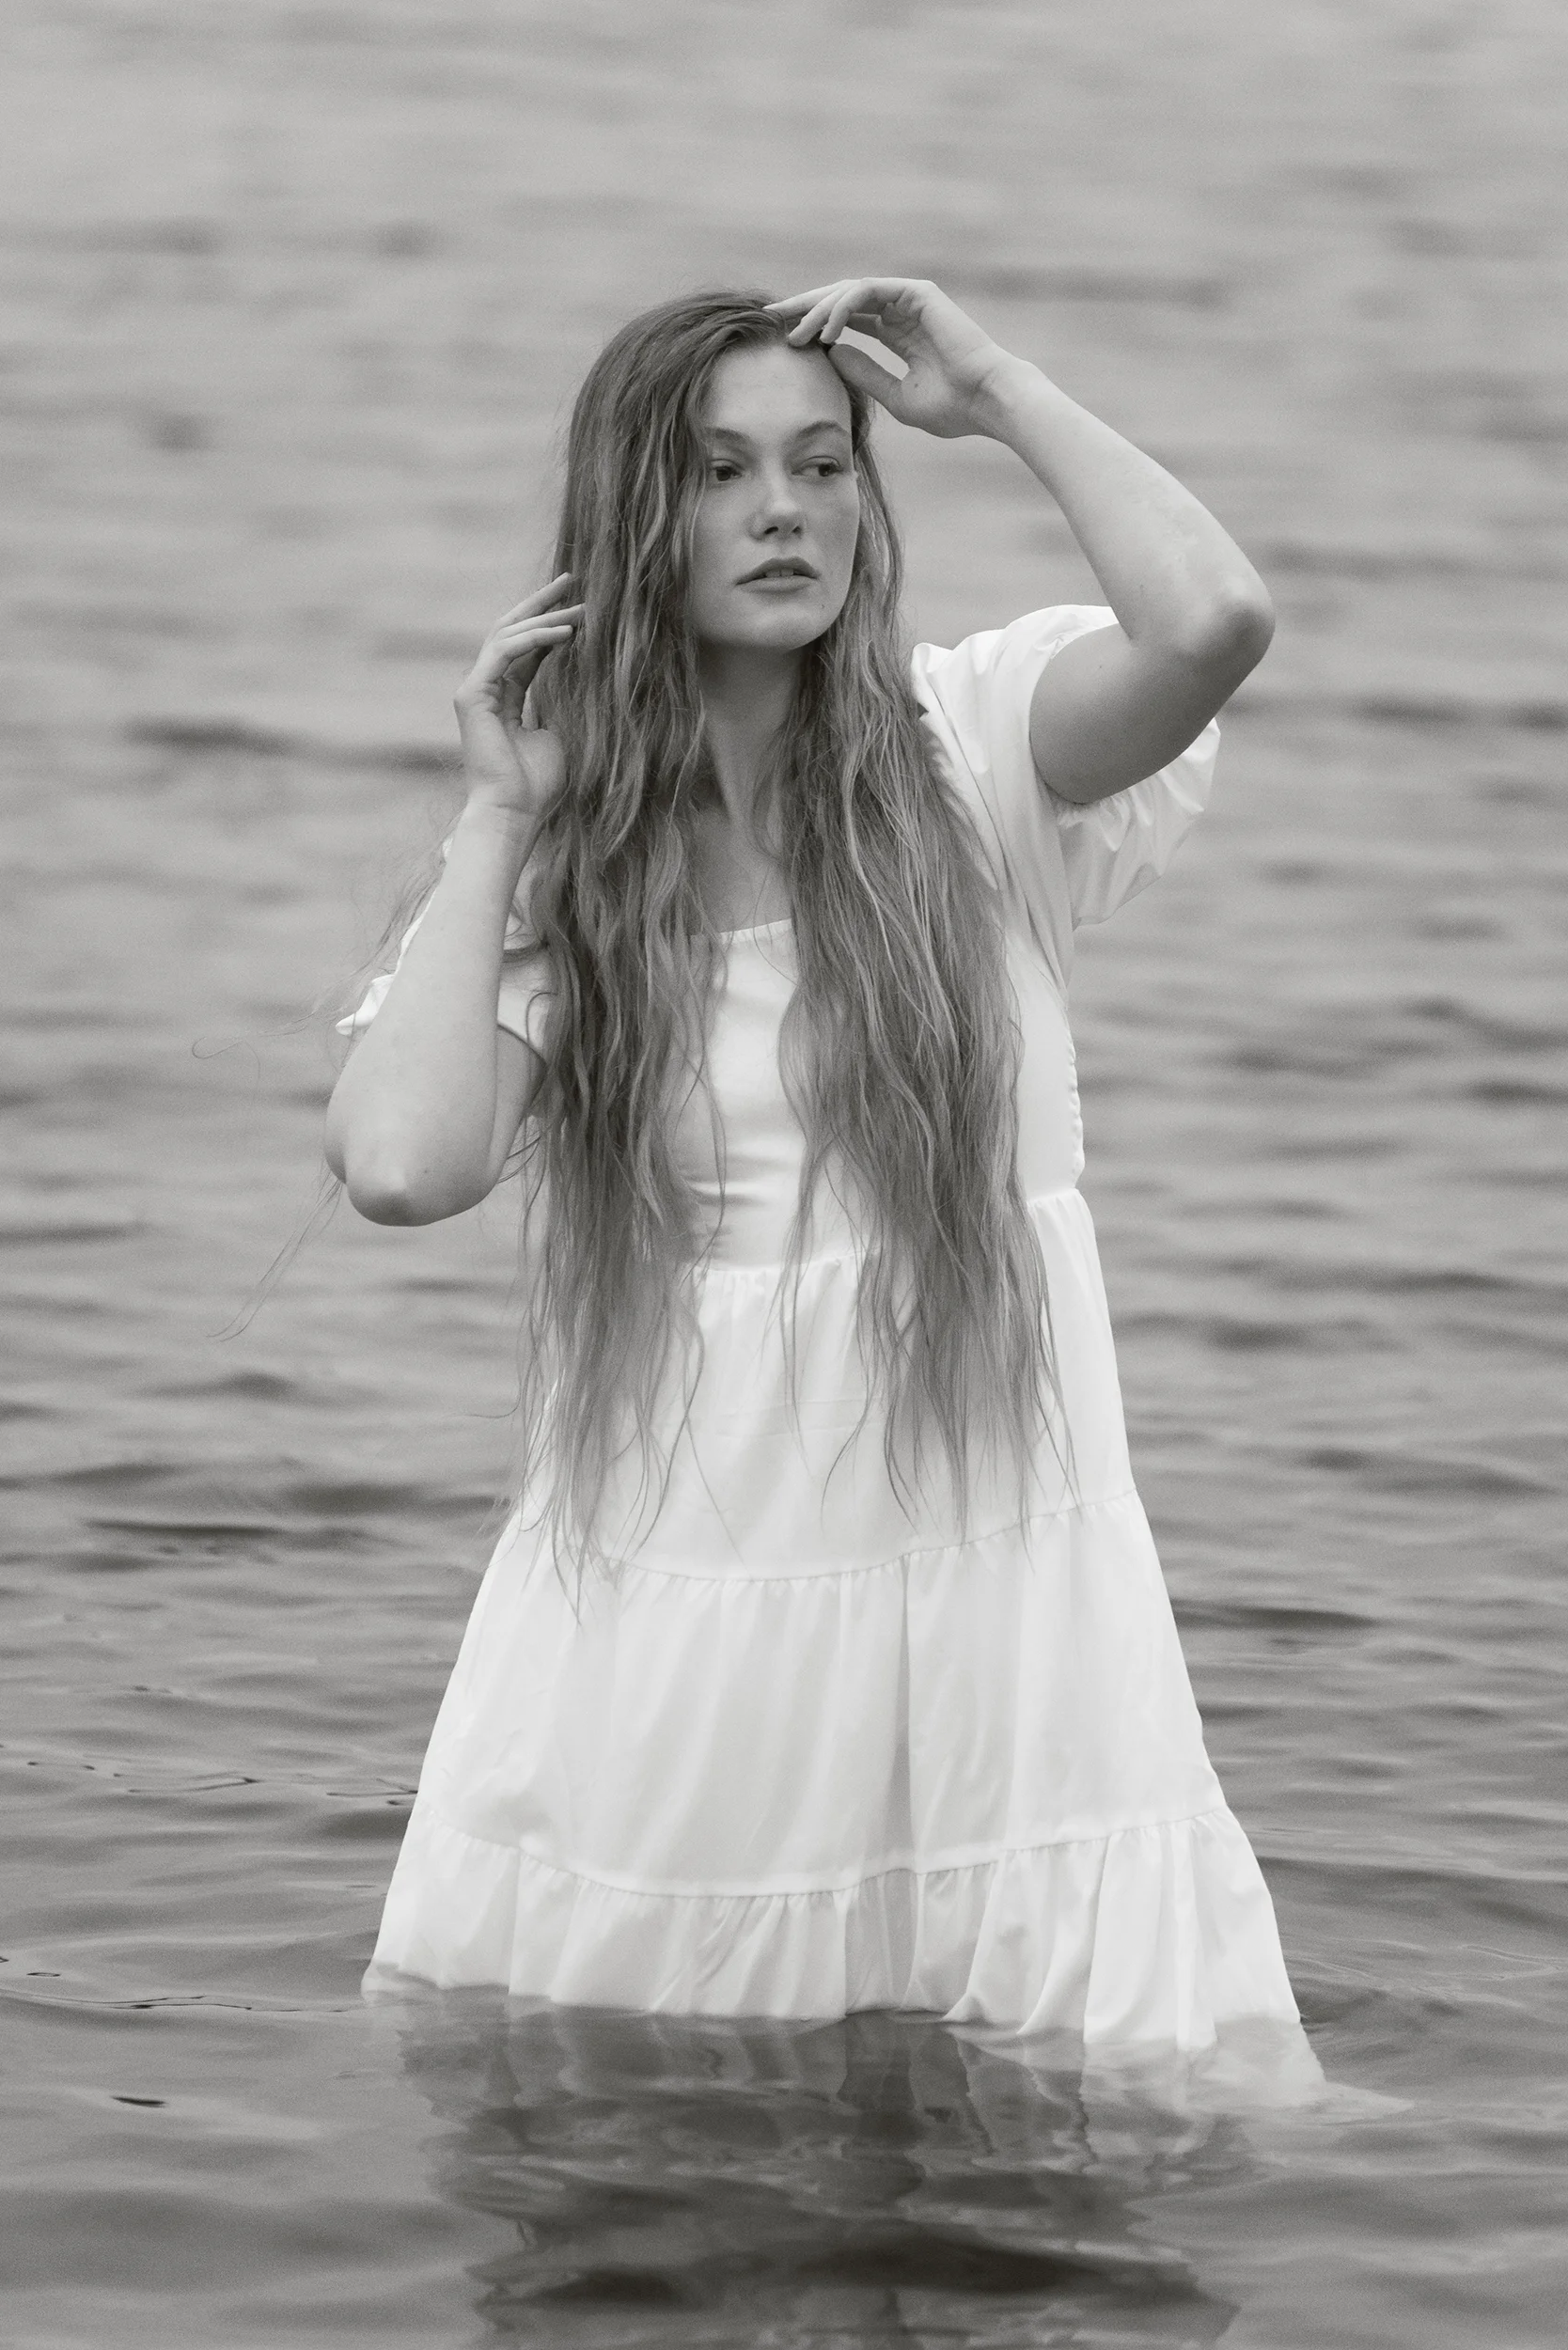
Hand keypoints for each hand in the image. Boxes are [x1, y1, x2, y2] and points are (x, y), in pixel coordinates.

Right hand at [453, 574, 582, 819]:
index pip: (526, 647)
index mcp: (506, 696)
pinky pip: (503, 653)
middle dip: (541, 604)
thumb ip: (563, 700)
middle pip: (511, 630)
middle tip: (571, 580)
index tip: (580, 604)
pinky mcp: (471, 696)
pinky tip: (565, 633)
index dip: (551, 623)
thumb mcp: (560, 732)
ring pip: (506, 635)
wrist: (514, 811)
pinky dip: (534, 639)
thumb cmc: (538, 785)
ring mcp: (475, 690)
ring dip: (544, 617)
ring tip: (579, 607)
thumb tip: (585, 673)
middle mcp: (487, 687)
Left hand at [766, 278, 1022, 439]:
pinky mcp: (917, 292)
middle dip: (805, 307)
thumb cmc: (952, 408)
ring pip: (850, 292)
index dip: (814, 326)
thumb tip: (829, 357)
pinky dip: (843, 307)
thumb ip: (864, 375)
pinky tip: (826, 330)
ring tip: (795, 332)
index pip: (847, 321)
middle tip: (771, 318)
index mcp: (899, 333)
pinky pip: (868, 291)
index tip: (784, 340)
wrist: (988, 402)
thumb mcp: (896, 397)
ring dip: (818, 310)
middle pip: (842, 300)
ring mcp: (910, 298)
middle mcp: (902, 311)